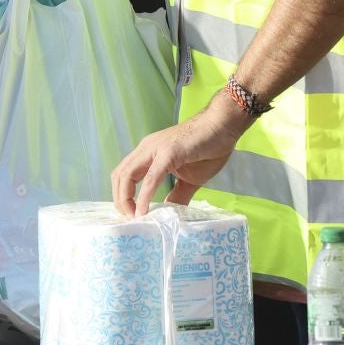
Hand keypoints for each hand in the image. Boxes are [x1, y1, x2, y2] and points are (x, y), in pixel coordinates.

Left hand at [111, 102, 249, 216]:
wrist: (224, 125)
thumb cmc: (208, 147)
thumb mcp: (189, 179)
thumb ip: (177, 195)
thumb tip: (168, 214)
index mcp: (149, 153)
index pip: (124, 174)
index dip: (122, 196)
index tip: (130, 215)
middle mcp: (146, 148)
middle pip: (119, 175)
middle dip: (119, 201)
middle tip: (129, 219)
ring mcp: (156, 149)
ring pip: (127, 175)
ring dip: (126, 199)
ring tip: (134, 217)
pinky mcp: (169, 153)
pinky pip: (150, 177)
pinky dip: (144, 196)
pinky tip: (145, 210)